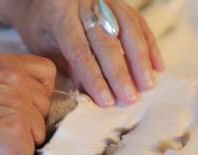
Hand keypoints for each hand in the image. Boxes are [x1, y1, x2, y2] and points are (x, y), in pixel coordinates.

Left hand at [0, 0, 164, 106]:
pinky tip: (157, 64)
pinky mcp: (118, 1)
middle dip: (120, 72)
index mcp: (60, 14)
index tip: (107, 101)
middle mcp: (84, 3)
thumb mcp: (44, 45)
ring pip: (128, 29)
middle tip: (131, 98)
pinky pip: (138, 22)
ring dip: (140, 59)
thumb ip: (67, 65)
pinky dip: (149, 44)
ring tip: (148, 84)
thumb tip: (91, 92)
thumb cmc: (40, 26)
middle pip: (106, 41)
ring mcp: (104, 0)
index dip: (94, 78)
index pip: (80, 50)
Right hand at [0, 53, 55, 154]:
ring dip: (21, 139)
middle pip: (45, 106)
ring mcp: (19, 107)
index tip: (28, 102)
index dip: (41, 89)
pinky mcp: (15, 135)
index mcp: (6, 64)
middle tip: (3, 125)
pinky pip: (27, 151)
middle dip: (30, 118)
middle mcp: (17, 82)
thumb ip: (1, 78)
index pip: (47, 71)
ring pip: (39, 131)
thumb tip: (18, 90)